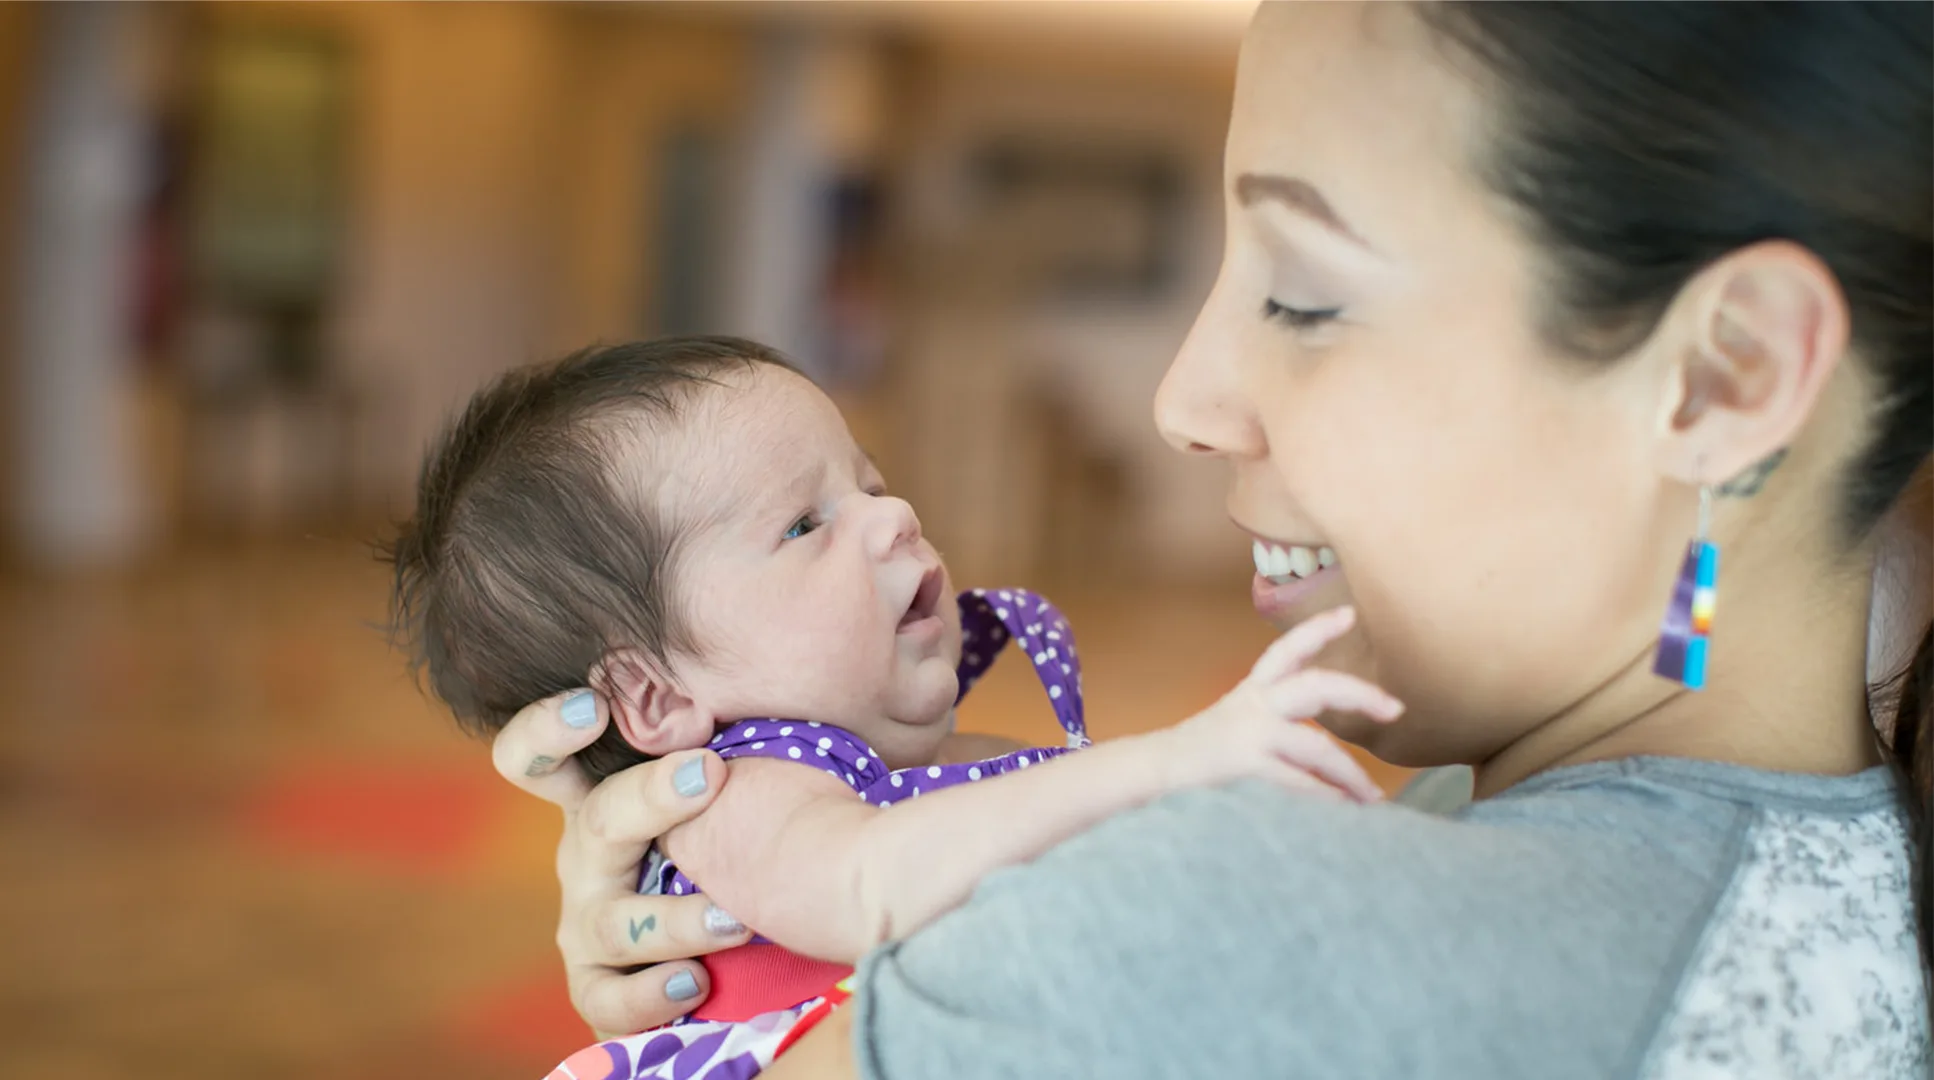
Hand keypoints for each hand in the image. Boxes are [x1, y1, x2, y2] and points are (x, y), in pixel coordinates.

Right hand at [493, 689, 754, 1037]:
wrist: (743, 940)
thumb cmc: (742, 837)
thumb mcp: (737, 779)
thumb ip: (743, 731)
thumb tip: (798, 640)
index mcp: (603, 796)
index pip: (538, 754)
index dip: (546, 726)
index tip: (595, 705)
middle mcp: (585, 859)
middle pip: (596, 820)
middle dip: (649, 796)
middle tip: (709, 773)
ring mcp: (588, 926)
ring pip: (613, 922)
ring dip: (672, 917)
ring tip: (733, 917)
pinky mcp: (602, 991)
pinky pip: (609, 1000)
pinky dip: (649, 995)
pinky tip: (694, 982)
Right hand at [1164, 606, 1402, 801]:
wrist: (1155, 770)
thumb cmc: (1203, 751)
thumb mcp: (1238, 721)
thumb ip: (1276, 721)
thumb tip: (1328, 752)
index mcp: (1253, 690)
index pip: (1288, 651)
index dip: (1318, 630)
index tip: (1351, 615)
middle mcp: (1253, 703)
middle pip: (1315, 686)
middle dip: (1358, 694)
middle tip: (1395, 708)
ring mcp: (1248, 732)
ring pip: (1314, 744)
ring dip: (1349, 772)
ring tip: (1372, 796)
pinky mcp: (1243, 763)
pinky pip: (1296, 780)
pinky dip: (1324, 795)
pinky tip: (1344, 808)